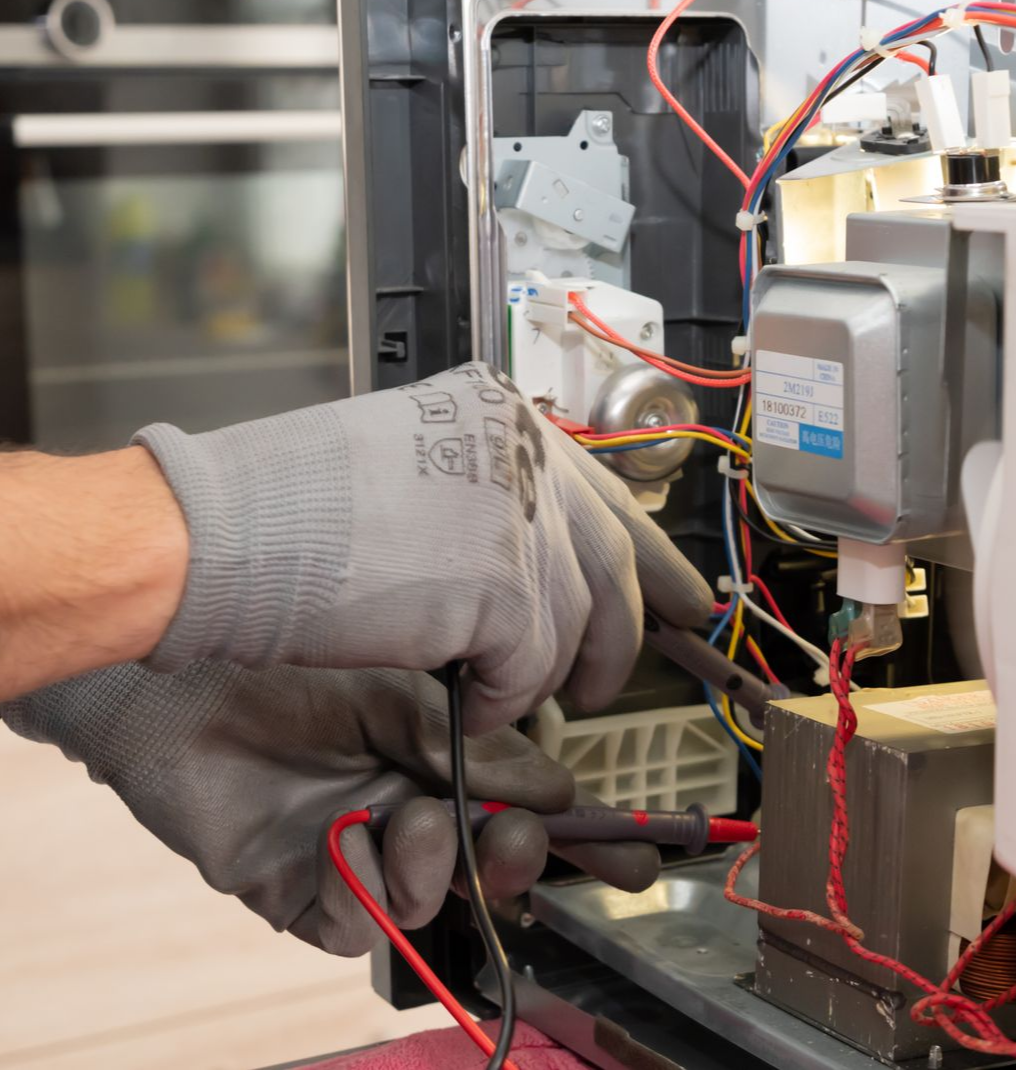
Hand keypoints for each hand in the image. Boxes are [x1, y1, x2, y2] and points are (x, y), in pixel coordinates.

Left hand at [5, 663, 658, 956]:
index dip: (581, 834)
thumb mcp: (406, 690)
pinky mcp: (302, 889)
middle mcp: (409, 801)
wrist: (179, 676)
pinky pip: (364, 922)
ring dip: (439, 862)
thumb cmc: (290, 657)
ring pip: (435, 898)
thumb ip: (480, 746)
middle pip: (490, 861)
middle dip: (518, 857)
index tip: (634, 864)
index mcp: (443, 750)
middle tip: (515, 837)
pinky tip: (355, 842)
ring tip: (412, 816)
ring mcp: (358, 849)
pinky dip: (373, 891)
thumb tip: (560, 792)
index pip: (528, 799)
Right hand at [135, 363, 712, 731]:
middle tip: (628, 673)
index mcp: (501, 419)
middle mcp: (522, 454)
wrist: (222, 533)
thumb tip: (537, 562)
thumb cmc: (287, 509)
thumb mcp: (414, 475)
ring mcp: (518, 513)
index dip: (650, 556)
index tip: (684, 598)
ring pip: (575, 622)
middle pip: (611, 560)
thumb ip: (484, 504)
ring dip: (543, 674)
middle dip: (627, 629)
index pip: (606, 492)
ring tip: (517, 697)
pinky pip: (530, 668)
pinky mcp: (502, 584)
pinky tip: (471, 706)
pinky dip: (503, 699)